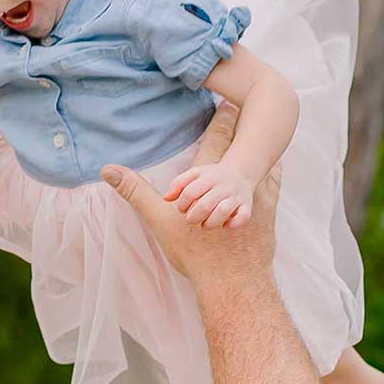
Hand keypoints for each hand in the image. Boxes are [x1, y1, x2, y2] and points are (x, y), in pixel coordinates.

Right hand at [100, 104, 278, 285]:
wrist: (233, 282)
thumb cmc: (194, 253)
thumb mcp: (159, 221)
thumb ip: (136, 192)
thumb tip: (108, 170)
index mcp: (209, 179)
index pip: (215, 140)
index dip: (221, 119)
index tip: (227, 101)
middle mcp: (237, 181)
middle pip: (240, 145)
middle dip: (240, 125)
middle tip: (245, 105)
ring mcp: (258, 195)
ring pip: (263, 162)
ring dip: (262, 144)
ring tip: (265, 130)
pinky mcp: (269, 212)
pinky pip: (273, 184)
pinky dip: (273, 171)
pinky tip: (274, 168)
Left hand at [164, 160, 253, 228]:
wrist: (241, 173)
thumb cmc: (212, 177)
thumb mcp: (195, 174)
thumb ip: (178, 183)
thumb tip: (166, 198)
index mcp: (208, 177)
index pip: (190, 192)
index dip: (182, 204)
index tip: (182, 209)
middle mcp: (223, 186)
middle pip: (205, 205)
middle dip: (193, 217)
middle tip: (191, 219)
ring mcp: (236, 196)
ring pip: (223, 211)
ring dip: (210, 223)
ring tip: (204, 225)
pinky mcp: (247, 205)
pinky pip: (243, 217)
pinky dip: (233, 224)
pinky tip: (225, 225)